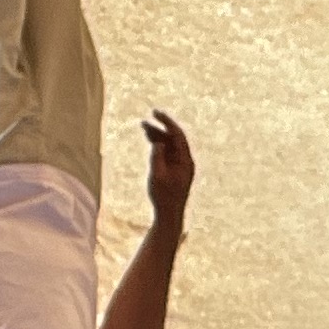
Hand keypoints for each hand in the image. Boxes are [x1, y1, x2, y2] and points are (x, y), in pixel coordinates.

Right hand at [141, 108, 195, 227]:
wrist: (169, 214)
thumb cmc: (163, 197)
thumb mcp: (157, 176)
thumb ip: (157, 157)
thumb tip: (158, 141)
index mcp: (186, 161)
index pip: (178, 135)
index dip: (167, 122)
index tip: (155, 113)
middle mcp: (185, 160)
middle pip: (173, 138)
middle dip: (159, 128)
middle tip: (143, 122)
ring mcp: (180, 165)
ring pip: (169, 145)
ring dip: (158, 136)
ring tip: (143, 128)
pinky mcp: (175, 169)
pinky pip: (167, 152)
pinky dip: (158, 145)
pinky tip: (149, 140)